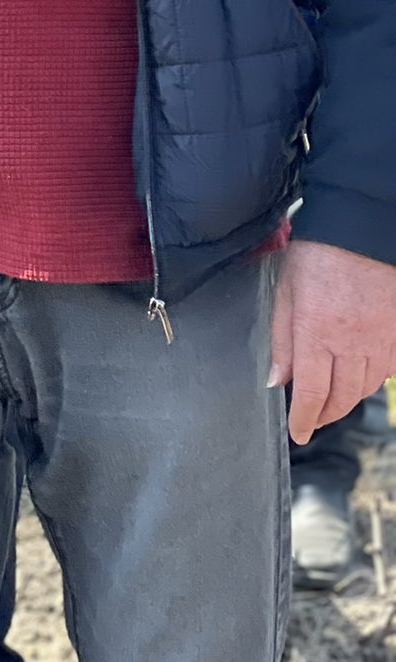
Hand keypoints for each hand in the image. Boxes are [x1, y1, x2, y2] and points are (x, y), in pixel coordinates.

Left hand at [270, 238, 395, 443]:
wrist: (361, 228)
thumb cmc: (318, 254)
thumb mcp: (286, 291)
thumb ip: (281, 339)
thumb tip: (277, 379)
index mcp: (317, 333)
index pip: (311, 393)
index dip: (303, 420)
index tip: (298, 433)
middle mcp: (352, 343)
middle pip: (342, 398)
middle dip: (325, 416)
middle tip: (312, 421)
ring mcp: (381, 339)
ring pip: (366, 387)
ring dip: (348, 400)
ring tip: (332, 402)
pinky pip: (388, 369)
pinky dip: (373, 380)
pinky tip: (360, 378)